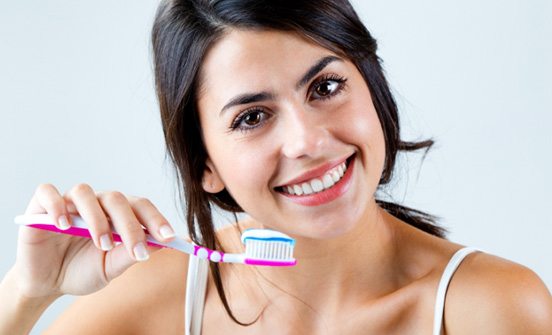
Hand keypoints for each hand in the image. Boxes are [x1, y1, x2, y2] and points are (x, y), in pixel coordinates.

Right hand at [11, 183, 175, 298]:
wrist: (46, 282)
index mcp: (117, 214)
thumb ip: (129, 256)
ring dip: (97, 218)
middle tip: (137, 251)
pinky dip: (56, 205)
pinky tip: (63, 225)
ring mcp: (69, 203)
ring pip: (85, 193)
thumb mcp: (109, 269)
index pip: (141, 207)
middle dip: (131, 226)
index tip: (169, 238)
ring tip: (102, 244)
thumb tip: (161, 245)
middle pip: (117, 200)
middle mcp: (96, 203)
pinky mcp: (40, 207)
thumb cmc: (81, 270)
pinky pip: (48, 193)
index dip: (156, 220)